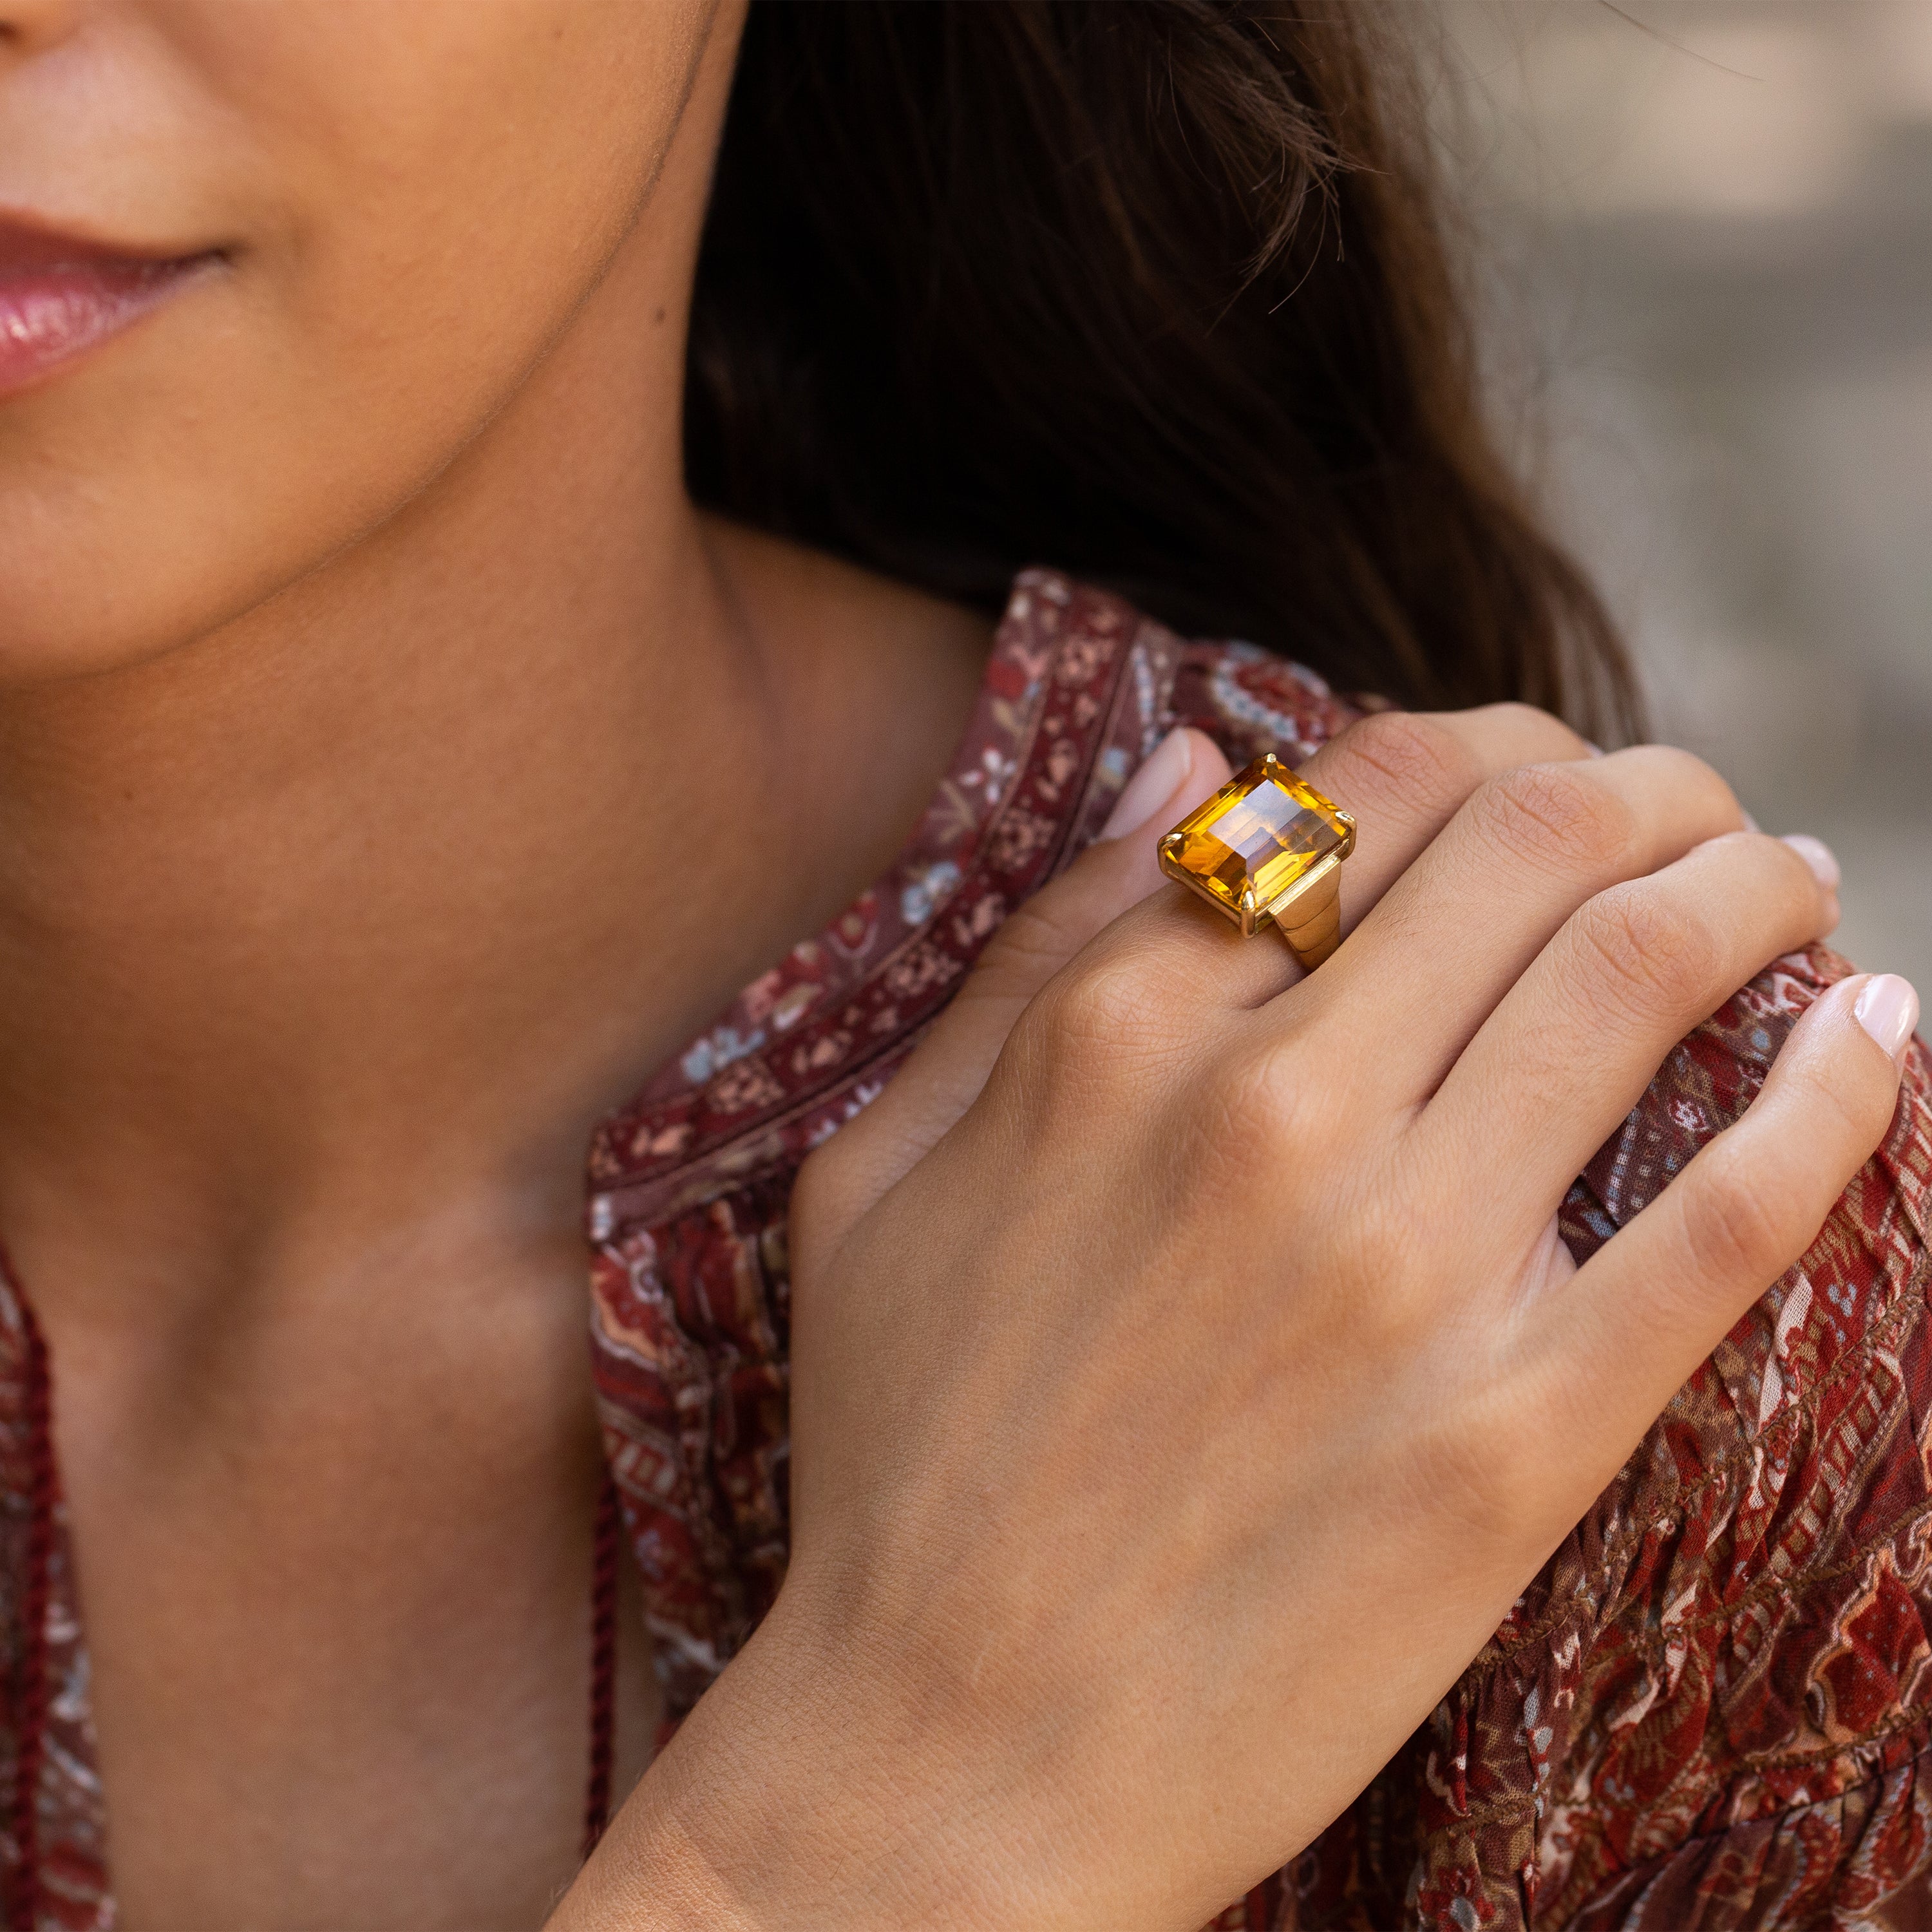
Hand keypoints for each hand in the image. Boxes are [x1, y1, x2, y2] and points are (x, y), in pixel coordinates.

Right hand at [561, 708, 1911, 1931]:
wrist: (948, 1758)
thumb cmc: (902, 1455)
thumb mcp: (884, 1170)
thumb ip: (1033, 949)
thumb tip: (1192, 765)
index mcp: (1112, 1040)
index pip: (1354, 792)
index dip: (1471, 749)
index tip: (1532, 777)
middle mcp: (1266, 1114)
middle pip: (1527, 842)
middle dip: (1644, 784)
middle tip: (1694, 806)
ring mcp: (1401, 1270)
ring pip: (1639, 975)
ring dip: (1752, 887)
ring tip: (1789, 879)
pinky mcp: (1513, 1433)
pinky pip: (1727, 1216)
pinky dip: (1831, 1095)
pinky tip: (1877, 1028)